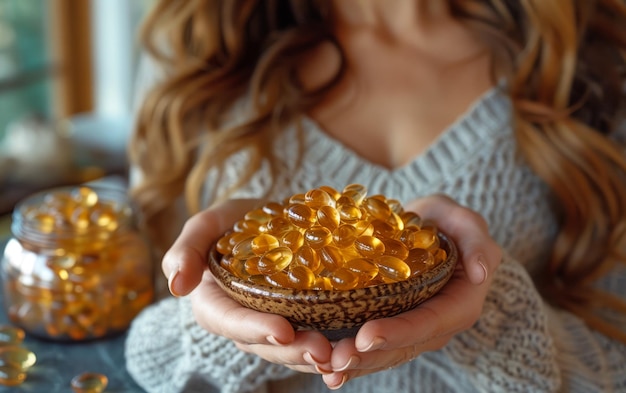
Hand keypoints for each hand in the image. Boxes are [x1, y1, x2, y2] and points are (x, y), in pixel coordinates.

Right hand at [161, 199, 333, 373]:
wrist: (273, 219)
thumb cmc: (236, 221)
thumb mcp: (210, 223)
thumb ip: (188, 248)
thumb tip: (177, 285)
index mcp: (216, 303)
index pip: (229, 321)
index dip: (254, 328)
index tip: (283, 329)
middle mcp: (243, 322)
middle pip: (264, 345)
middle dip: (293, 350)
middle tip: (323, 350)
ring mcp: (273, 325)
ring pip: (291, 351)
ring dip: (315, 357)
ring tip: (342, 356)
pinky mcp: (301, 322)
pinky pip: (312, 340)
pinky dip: (332, 347)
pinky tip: (353, 350)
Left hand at [322, 194, 501, 389]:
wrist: (430, 230)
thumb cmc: (449, 225)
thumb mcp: (466, 224)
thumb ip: (477, 242)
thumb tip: (481, 271)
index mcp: (458, 306)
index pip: (427, 324)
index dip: (397, 332)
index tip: (365, 336)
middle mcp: (435, 326)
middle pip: (400, 347)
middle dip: (367, 357)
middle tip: (333, 360)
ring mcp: (412, 330)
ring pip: (383, 354)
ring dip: (354, 364)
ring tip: (324, 366)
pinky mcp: (391, 326)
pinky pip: (370, 347)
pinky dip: (347, 357)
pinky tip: (321, 365)